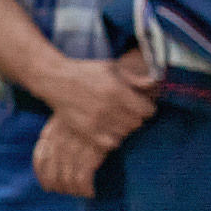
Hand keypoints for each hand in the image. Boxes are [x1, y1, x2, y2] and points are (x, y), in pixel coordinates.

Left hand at [33, 118, 109, 196]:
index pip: (40, 158)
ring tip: (82, 193)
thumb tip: (48, 158)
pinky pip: (83, 178)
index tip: (47, 187)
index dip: (42, 176)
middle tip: (68, 192)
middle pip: (53, 172)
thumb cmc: (90, 114)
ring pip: (67, 178)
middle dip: (59, 186)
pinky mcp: (93, 151)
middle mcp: (61, 139)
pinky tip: (91, 192)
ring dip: (74, 190)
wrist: (110, 105)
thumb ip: (56, 135)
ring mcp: (76, 145)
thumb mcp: (68, 118)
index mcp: (52, 131)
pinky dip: (85, 189)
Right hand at [43, 56, 157, 150]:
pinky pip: (111, 144)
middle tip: (129, 111)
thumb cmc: (86, 72)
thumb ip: (134, 78)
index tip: (142, 105)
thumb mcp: (111, 67)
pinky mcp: (86, 132)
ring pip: (125, 133)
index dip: (147, 108)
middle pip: (137, 123)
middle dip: (136, 117)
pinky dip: (113, 138)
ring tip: (118, 118)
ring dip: (125, 127)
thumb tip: (154, 83)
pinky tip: (109, 128)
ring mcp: (96, 122)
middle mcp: (108, 108)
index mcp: (116, 90)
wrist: (55, 80)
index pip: (147, 110)